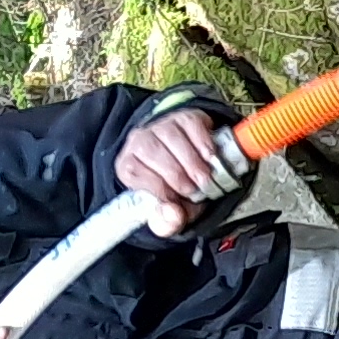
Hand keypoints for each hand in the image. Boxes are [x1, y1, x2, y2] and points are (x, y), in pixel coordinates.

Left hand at [115, 109, 240, 235]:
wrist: (189, 161)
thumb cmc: (175, 189)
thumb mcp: (168, 212)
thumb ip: (167, 222)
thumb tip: (174, 216)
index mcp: (128, 167)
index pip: (137, 174)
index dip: (160, 190)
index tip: (178, 203)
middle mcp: (138, 141)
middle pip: (153, 153)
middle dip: (178, 176)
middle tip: (196, 190)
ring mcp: (161, 125)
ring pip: (172, 138)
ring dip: (192, 162)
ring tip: (205, 178)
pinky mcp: (183, 117)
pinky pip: (192, 126)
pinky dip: (204, 143)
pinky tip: (210, 158)